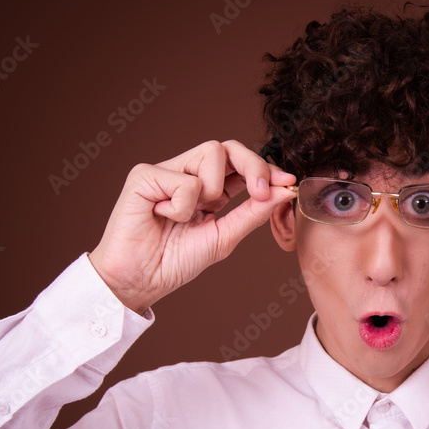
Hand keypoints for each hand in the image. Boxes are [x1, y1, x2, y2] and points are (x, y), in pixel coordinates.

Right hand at [88, 140, 295, 313]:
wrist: (140, 280)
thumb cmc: (175, 261)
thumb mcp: (224, 237)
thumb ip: (252, 213)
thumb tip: (284, 191)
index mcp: (208, 189)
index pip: (240, 166)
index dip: (265, 170)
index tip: (288, 183)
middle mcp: (187, 174)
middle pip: (229, 147)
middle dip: (253, 166)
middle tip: (261, 193)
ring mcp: (166, 171)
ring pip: (210, 153)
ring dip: (213, 189)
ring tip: (190, 216)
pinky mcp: (144, 175)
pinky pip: (184, 179)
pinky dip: (182, 206)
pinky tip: (163, 217)